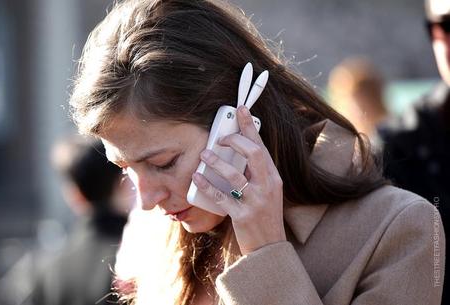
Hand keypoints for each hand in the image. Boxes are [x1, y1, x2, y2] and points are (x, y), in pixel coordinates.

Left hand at [192, 105, 285, 254]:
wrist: (269, 248)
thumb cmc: (264, 216)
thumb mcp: (267, 192)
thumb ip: (256, 173)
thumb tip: (236, 153)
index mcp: (273, 178)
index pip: (262, 146)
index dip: (250, 126)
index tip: (241, 109)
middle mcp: (267, 186)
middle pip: (252, 153)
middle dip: (235, 140)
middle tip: (220, 139)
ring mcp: (256, 201)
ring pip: (235, 174)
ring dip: (217, 162)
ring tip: (204, 155)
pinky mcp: (242, 215)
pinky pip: (221, 197)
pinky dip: (206, 186)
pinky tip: (196, 178)